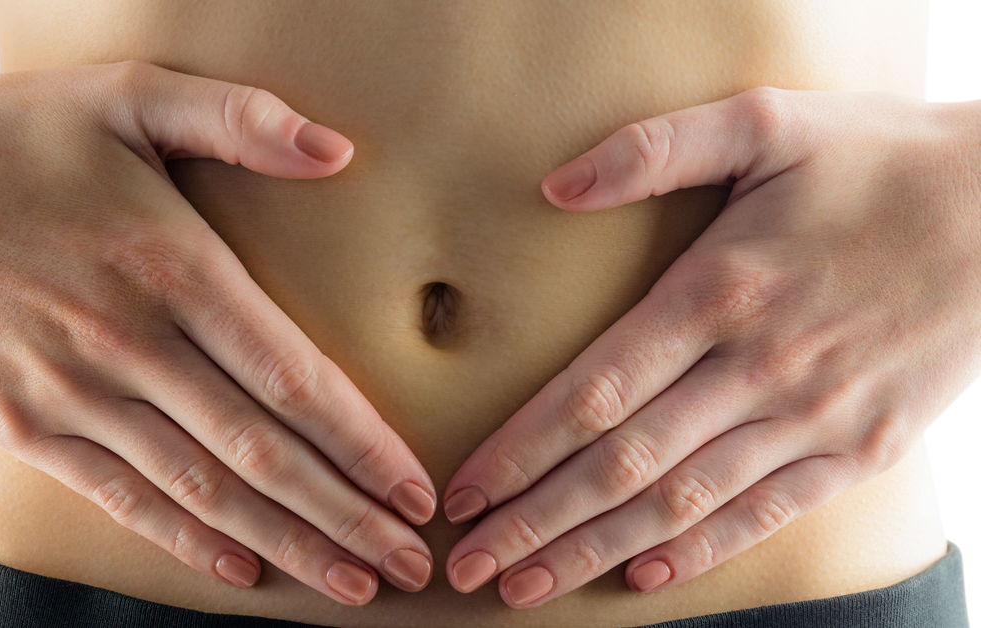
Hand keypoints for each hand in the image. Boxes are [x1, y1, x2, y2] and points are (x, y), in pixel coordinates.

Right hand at [0, 61, 435, 605]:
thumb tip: (339, 151)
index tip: (413, 489)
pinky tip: (240, 568)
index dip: (362, 442)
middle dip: (345, 514)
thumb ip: (240, 119)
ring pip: (202, 490)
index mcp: (174, 267)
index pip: (293, 377)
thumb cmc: (22, 135)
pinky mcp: (24, 424)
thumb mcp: (132, 95)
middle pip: (262, 451)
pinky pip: (120, 497)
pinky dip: (184, 538)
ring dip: (284, 543)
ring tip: (349, 581)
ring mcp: (73, 393)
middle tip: (406, 560)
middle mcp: (131, 343)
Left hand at [440, 87, 980, 606]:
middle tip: (465, 565)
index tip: (464, 491)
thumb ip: (653, 149)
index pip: (594, 392)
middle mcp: (758, 368)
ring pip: (682, 504)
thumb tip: (556, 185)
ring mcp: (813, 418)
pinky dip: (700, 551)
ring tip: (527, 587)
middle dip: (536, 521)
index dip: (521, 450)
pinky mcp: (863, 448)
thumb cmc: (881, 159)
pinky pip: (765, 514)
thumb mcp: (768, 121)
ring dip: (595, 550)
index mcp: (720, 291)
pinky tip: (641, 578)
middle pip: (622, 465)